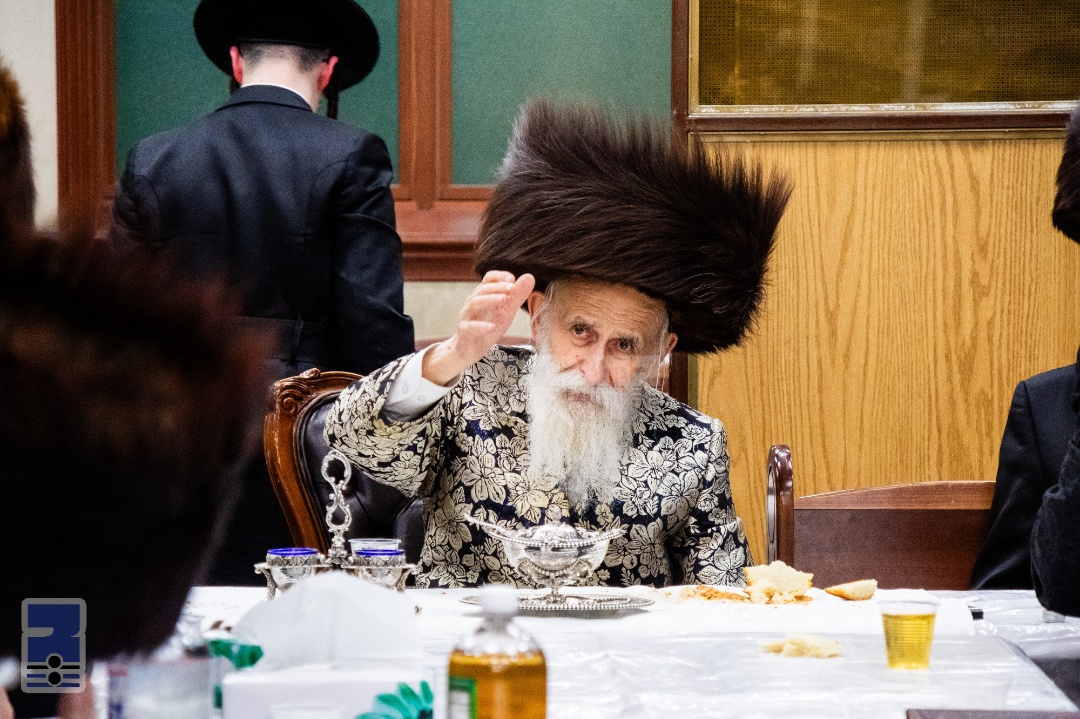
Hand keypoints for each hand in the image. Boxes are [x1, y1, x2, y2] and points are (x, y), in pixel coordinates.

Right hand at [423, 271, 534, 385]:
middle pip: (482, 289)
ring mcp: (467, 316)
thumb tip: (530, 277)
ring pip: (474, 303)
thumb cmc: (489, 325)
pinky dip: (481, 326)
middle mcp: (473, 302)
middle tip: (511, 288)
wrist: (472, 348)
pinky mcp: (464, 331)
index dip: (499, 276)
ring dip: (490, 300)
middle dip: (497, 287)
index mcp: (484, 294)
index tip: (511, 279)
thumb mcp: (507, 310)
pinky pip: (470, 327)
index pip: (489, 278)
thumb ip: (517, 295)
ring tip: (504, 300)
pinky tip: (492, 327)